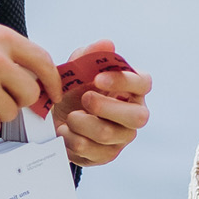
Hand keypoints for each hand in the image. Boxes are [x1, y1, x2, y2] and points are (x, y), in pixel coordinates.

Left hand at [52, 39, 150, 166]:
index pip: (143, 83)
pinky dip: (73, 139)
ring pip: (109, 134)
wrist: (55, 117)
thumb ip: (90, 55)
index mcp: (132, 89)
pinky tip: (65, 131)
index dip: (123, 81)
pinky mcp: (107, 155)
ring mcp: (122, 137)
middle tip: (85, 98)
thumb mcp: (77, 70)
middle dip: (107, 108)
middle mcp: (134, 114)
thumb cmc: (74, 90)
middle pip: (138, 117)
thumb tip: (107, 43)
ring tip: (70, 116)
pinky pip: (94, 151)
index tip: (98, 78)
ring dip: (83, 123)